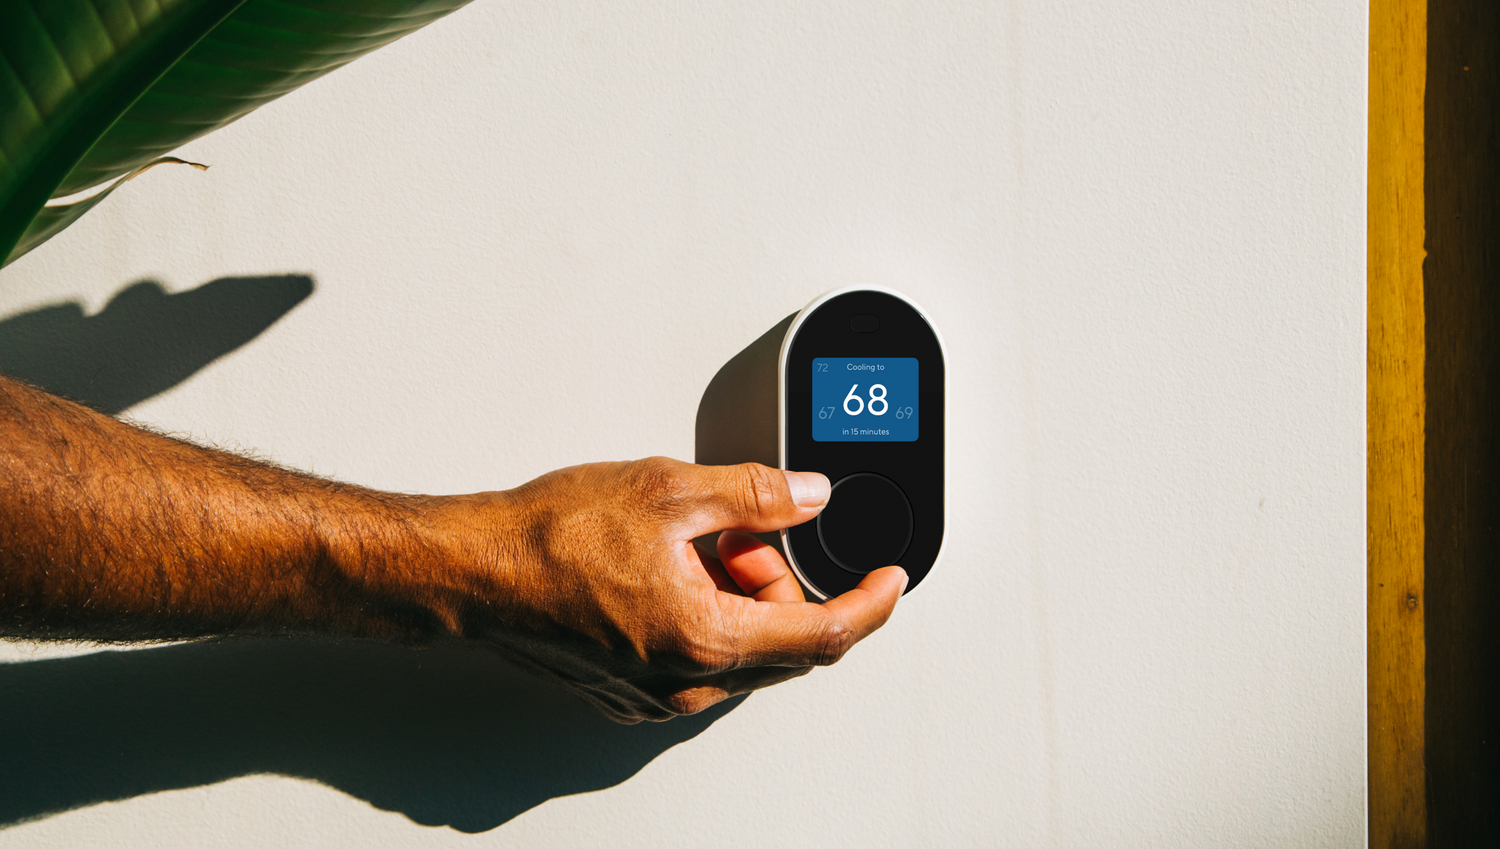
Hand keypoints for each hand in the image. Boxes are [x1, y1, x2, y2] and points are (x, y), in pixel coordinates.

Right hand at [431, 458, 906, 722]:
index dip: (870, 605)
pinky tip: (664, 570)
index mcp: (708, 638)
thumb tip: (810, 497)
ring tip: (686, 542)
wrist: (474, 572)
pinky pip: (699, 657)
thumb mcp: (669, 490)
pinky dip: (703, 613)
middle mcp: (687, 682)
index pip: (826, 635)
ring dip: (737, 594)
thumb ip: (757, 495)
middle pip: (782, 641)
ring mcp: (656, 694)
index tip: (889, 581)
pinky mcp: (630, 691)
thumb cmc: (548, 538)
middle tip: (735, 529)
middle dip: (778, 580)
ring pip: (740, 647)